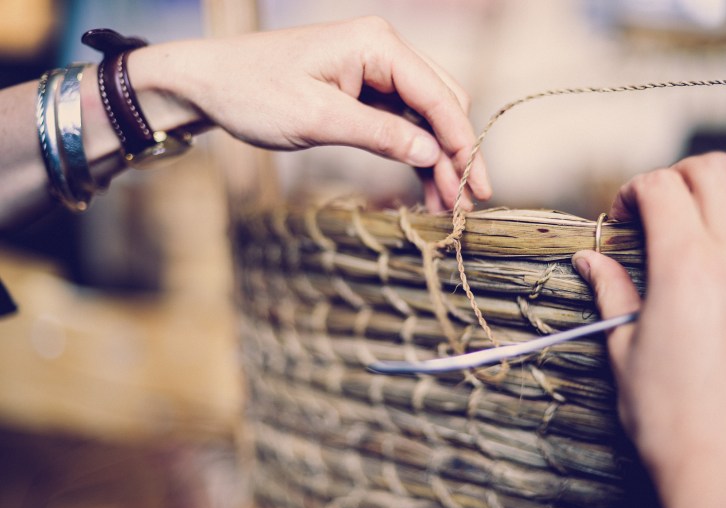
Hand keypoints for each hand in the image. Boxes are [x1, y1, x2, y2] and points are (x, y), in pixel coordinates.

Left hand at [130, 16, 491, 211]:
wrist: (211, 83)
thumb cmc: (253, 92)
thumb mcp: (318, 119)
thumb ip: (380, 135)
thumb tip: (433, 153)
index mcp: (377, 45)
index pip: (438, 96)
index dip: (462, 142)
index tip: (476, 184)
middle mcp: (384, 52)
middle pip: (441, 105)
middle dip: (457, 154)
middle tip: (467, 204)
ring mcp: (375, 72)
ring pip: (425, 119)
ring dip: (438, 160)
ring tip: (448, 207)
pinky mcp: (363, 92)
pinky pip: (400, 124)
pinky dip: (414, 155)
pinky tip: (425, 188)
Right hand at [572, 152, 725, 507]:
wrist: (723, 461)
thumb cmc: (667, 411)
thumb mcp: (622, 343)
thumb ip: (609, 288)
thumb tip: (589, 260)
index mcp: (687, 267)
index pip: (662, 187)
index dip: (630, 192)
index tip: (617, 218)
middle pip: (711, 171)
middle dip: (673, 177)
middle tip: (646, 211)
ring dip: (704, 200)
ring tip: (674, 236)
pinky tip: (704, 263)